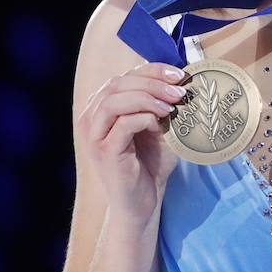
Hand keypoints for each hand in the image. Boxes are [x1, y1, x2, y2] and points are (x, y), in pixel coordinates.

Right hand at [77, 62, 186, 223]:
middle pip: (117, 83)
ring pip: (114, 100)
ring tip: (171, 105)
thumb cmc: (150, 162)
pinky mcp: (104, 152)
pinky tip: (160, 122)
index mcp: (101, 108)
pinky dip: (144, 117)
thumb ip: (160, 102)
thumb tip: (180, 77)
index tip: (178, 74)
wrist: (143, 201)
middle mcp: (91, 119)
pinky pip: (123, 124)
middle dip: (152, 81)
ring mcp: (95, 136)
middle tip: (179, 90)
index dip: (151, 70)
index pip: (123, 76)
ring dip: (147, 96)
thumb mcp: (157, 124)